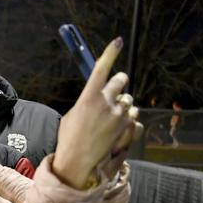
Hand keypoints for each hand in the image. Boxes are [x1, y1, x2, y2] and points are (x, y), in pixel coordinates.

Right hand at [52, 37, 140, 188]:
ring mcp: (118, 114)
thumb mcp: (73, 114)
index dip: (110, 53)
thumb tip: (99, 94)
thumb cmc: (69, 138)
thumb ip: (88, 101)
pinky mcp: (127, 126)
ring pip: (128, 99)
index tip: (117, 42)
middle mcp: (106, 102)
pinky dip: (128, 119)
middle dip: (118, 83)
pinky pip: (133, 115)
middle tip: (114, 91)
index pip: (101, 69)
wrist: (77, 161)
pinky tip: (117, 128)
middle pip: (121, 80)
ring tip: (111, 119)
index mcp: (88, 98)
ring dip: (122, 105)